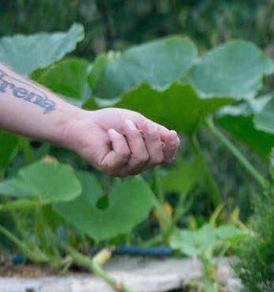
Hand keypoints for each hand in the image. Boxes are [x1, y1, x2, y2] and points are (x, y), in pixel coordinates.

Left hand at [60, 108, 180, 176]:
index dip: (172, 148)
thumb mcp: (138, 122)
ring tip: (124, 125)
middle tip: (142, 123)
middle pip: (156, 159)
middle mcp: (136, 166)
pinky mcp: (109, 168)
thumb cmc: (111, 122)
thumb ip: (154, 130)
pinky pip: (123, 156)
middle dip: (152, 139)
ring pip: (141, 158)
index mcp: (146, 155)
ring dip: (134, 137)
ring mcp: (123, 169)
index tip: (171, 133)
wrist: (83, 123)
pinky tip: (110, 134)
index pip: (166, 158)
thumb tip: (171, 136)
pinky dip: (118, 140)